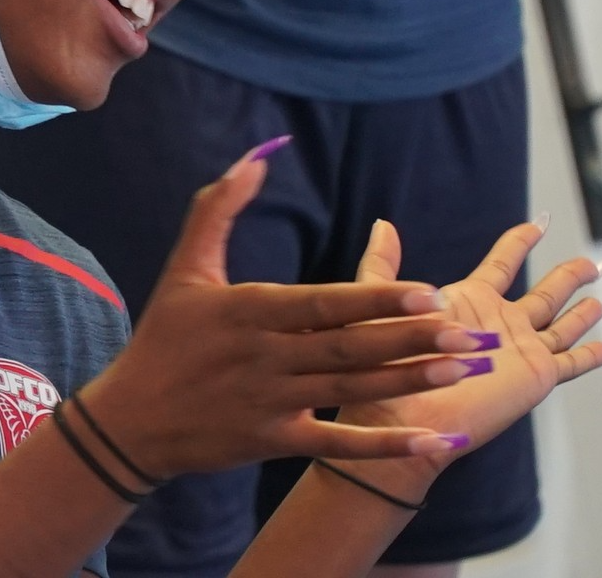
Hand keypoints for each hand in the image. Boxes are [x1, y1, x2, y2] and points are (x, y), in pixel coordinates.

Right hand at [82, 146, 495, 479]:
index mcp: (248, 310)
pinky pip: (337, 445)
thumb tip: (255, 156)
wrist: (130, 419)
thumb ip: (217, 208)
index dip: (378, 299)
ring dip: (410, 381)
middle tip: (471, 333)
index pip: (323, 303)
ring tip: (463, 371)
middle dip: (413, 339)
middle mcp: (263, 357)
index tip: (430, 291)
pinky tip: (431, 442)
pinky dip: (385, 445)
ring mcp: (270, 403)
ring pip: (351, 391)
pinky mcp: (273, 442)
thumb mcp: (185, 268)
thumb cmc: (164, 337)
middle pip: (349, 348)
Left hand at [335, 218, 601, 488]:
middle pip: (545, 293)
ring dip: (582, 314)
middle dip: (569, 276)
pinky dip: (591, 356)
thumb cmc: (388, 361)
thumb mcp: (383, 304)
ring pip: (562, 325)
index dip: (519, 242)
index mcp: (469, 302)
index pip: (502, 264)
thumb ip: (384, 264)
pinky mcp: (535, 377)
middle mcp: (500, 324)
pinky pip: (572, 363)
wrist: (405, 411)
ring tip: (599, 300)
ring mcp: (520, 351)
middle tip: (592, 262)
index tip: (537, 224)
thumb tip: (383, 223)